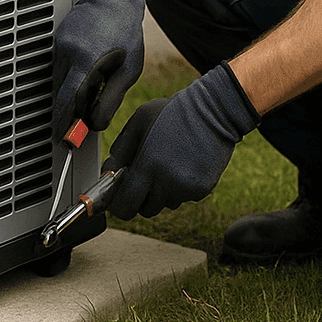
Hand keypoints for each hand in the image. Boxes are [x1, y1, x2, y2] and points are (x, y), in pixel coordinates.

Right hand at [51, 0, 154, 139]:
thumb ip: (110, 98)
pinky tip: (83, 75)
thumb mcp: (128, 69)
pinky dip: (67, 78)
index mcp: (87, 60)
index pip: (68, 101)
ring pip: (57, 82)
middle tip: (74, 128)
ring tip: (86, 97)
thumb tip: (95, 123)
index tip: (65, 138)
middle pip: (59, 94)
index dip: (64, 123)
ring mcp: (60, 43)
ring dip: (67, 95)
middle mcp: (68, 51)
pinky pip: (58, 67)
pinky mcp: (57, 38)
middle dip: (66, 113)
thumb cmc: (126, 30)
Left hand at [102, 62, 260, 218]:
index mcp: (148, 166)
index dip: (119, 205)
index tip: (120, 196)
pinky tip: (185, 164)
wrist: (213, 110)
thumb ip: (119, 150)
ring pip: (165, 204)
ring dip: (162, 192)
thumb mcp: (138, 122)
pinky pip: (183, 198)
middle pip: (145, 210)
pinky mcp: (203, 190)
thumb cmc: (171, 113)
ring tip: (168, 164)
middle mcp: (167, 183)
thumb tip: (108, 174)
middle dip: (141, 196)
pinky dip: (180, 188)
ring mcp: (187, 189)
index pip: (125, 207)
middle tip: (146, 175)